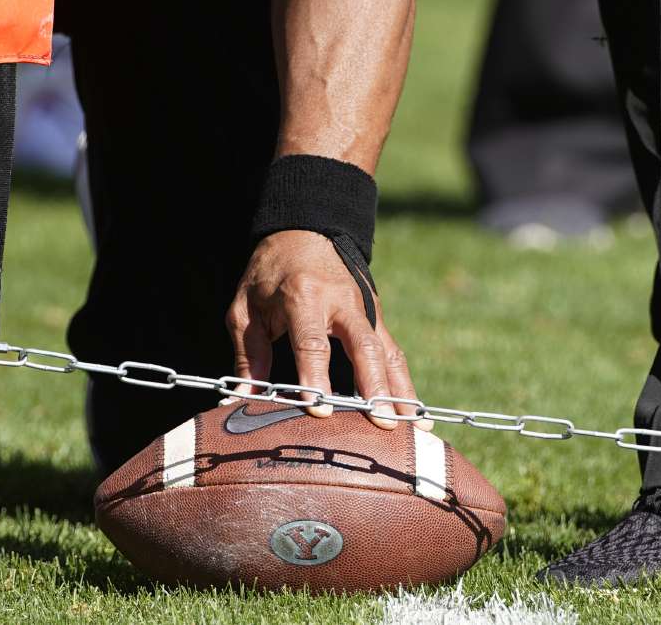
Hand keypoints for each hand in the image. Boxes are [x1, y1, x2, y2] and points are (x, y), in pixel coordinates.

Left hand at [226, 230, 428, 429]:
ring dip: (401, 391)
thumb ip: (248, 353)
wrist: (304, 234)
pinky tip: (415, 414)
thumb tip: (244, 400)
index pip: (312, 342)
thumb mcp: (245, 307)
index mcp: (303, 296)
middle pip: (364, 346)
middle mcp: (341, 302)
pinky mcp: (377, 317)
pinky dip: (405, 384)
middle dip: (373, 386)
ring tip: (413, 426)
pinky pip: (393, 353)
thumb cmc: (269, 275)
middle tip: (382, 422)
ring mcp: (365, 310)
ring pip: (388, 352)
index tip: (320, 410)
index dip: (315, 377)